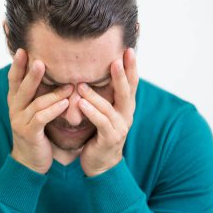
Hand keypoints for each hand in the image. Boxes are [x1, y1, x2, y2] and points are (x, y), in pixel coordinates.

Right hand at [7, 49, 72, 173]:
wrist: (30, 161)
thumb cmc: (37, 131)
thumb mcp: (34, 111)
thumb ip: (38, 95)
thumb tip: (49, 73)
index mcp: (15, 101)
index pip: (14, 80)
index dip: (17, 65)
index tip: (23, 49)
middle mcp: (14, 109)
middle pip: (22, 88)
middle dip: (31, 74)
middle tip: (41, 61)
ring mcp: (20, 122)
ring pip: (36, 103)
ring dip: (54, 94)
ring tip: (70, 86)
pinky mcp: (29, 133)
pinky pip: (41, 118)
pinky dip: (54, 110)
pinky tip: (65, 103)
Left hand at [77, 48, 138, 176]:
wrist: (101, 162)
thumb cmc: (100, 133)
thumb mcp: (104, 111)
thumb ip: (103, 95)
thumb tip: (94, 71)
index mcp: (125, 106)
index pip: (131, 83)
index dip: (131, 67)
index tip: (129, 50)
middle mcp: (126, 114)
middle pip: (126, 92)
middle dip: (122, 75)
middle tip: (117, 59)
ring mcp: (120, 127)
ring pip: (109, 108)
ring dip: (95, 95)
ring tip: (82, 84)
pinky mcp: (109, 138)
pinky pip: (100, 123)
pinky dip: (91, 112)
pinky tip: (81, 103)